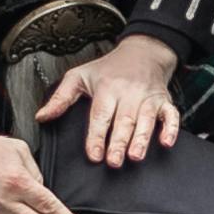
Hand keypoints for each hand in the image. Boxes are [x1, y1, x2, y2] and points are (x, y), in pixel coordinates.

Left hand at [37, 33, 185, 170]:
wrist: (143, 51)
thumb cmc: (109, 68)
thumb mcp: (79, 75)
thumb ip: (60, 98)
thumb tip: (42, 116)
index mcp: (107, 88)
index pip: (100, 115)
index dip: (97, 136)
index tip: (94, 155)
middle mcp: (129, 93)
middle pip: (124, 120)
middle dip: (119, 142)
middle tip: (113, 161)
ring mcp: (148, 97)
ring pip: (146, 119)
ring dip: (142, 138)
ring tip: (135, 155)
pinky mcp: (164, 101)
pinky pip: (171, 115)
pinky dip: (170, 128)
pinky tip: (166, 142)